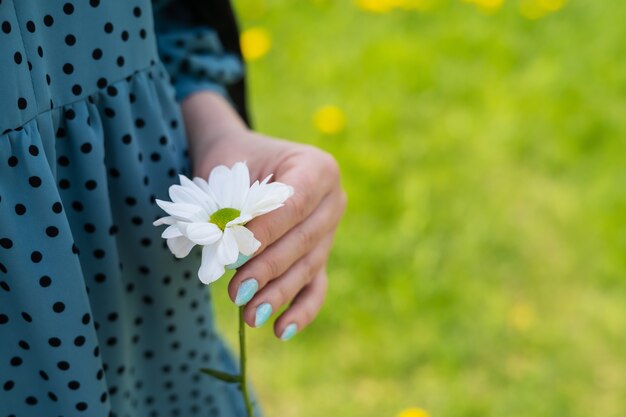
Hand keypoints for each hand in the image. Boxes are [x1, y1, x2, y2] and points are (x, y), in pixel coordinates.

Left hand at [183, 92, 345, 338]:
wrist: (241, 161)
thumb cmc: (232, 161)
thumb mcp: (228, 171)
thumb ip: (234, 207)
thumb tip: (233, 255)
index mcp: (317, 168)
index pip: (295, 203)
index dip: (268, 231)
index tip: (236, 252)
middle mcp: (333, 200)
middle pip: (304, 240)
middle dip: (269, 269)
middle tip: (238, 292)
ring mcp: (330, 230)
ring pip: (308, 267)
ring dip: (278, 293)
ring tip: (250, 316)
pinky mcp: (320, 255)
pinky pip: (315, 285)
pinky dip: (301, 310)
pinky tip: (282, 331)